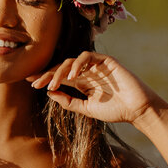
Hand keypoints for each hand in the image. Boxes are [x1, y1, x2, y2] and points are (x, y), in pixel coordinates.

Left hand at [27, 50, 160, 124]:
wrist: (137, 110)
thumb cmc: (115, 110)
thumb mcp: (86, 109)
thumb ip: (69, 102)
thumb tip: (50, 93)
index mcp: (82, 82)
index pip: (59, 77)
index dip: (45, 78)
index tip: (30, 82)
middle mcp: (86, 72)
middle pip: (61, 68)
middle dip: (46, 74)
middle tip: (35, 83)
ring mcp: (96, 65)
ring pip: (71, 61)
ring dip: (59, 71)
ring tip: (52, 83)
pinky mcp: (106, 60)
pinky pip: (87, 56)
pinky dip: (77, 63)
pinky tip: (72, 75)